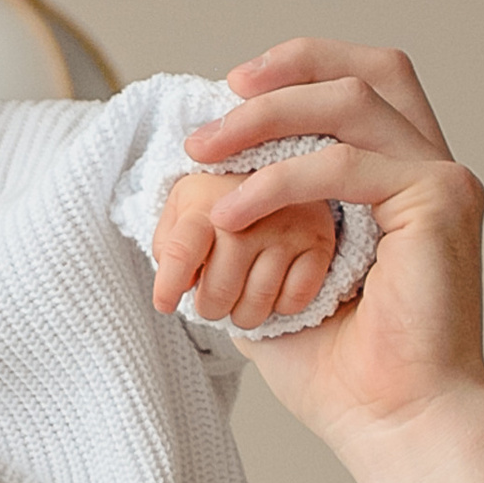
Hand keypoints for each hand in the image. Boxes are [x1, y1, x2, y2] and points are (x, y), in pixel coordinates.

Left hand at [151, 171, 340, 330]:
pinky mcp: (319, 242)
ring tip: (241, 300)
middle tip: (214, 300)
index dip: (167, 286)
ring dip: (244, 314)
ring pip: (256, 303)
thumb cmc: (223, 201)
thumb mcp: (184, 207)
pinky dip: (281, 306)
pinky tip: (275, 290)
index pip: (181, 251)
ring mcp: (288, 228)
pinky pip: (294, 299)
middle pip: (218, 291)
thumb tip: (181, 283)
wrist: (280, 167)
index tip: (164, 304)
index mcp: (208, 203)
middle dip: (210, 307)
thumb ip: (168, 242)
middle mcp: (250, 212)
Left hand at [183, 42, 483, 482]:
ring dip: (268, 118)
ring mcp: (441, 181)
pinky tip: (231, 211)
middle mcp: (431, 171)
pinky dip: (279, 181)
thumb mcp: (277, 286)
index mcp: (403, 183)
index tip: (232, 93)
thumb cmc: (345, 377)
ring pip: (351, 104)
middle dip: (289, 70)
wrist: (395, 425)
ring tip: (205, 152)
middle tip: (220, 96)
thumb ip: (258, 231)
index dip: (300, 72)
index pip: (362, 90)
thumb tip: (199, 199)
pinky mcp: (439, 201)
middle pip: (369, 72)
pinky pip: (344, 166)